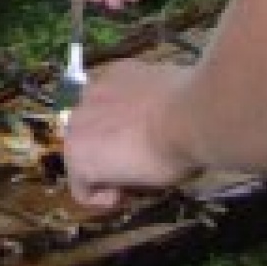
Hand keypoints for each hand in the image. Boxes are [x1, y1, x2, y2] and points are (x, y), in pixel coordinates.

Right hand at [64, 58, 199, 207]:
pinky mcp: (114, 70)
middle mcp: (75, 122)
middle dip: (103, 155)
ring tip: (142, 127)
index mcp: (78, 156)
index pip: (81, 188)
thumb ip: (124, 175)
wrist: (190, 113)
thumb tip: (128, 168)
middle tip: (133, 161)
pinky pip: (113, 90)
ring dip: (109, 124)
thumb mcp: (146, 184)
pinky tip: (150, 104)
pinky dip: (124, 99)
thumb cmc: (168, 158)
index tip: (128, 195)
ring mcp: (93, 90)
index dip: (103, 196)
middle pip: (82, 145)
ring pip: (94, 113)